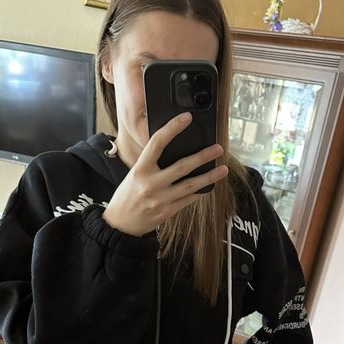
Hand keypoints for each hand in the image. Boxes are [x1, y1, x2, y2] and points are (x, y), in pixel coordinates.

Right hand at [103, 112, 228, 235]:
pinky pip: (188, 200)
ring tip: (223, 170)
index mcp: (140, 169)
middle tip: (218, 149)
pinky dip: (200, 192)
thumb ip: (152, 164)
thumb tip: (175, 150)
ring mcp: (160, 199)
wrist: (121, 223)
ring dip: (209, 177)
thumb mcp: (135, 174)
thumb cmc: (128, 195)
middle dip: (203, 157)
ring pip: (190, 186)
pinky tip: (209, 186)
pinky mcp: (167, 212)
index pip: (157, 143)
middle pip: (182, 167)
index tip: (186, 118)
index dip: (172, 128)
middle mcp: (151, 183)